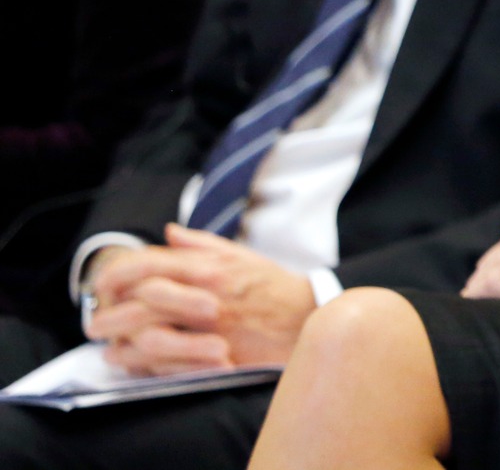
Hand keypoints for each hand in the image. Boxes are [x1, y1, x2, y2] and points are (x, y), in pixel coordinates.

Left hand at [89, 225, 316, 372]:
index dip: (119, 272)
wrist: (309, 316)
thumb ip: (201, 244)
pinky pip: (168, 362)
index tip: (104, 283)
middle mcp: (206, 295)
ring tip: (107, 344)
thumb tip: (168, 232)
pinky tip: (132, 362)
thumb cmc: (273, 286)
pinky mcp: (216, 356)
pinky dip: (143, 364)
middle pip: (142, 299)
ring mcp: (211, 327)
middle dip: (110, 311)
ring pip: (150, 332)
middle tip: (94, 321)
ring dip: (121, 340)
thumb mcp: (241, 255)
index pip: (151, 263)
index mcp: (210, 267)